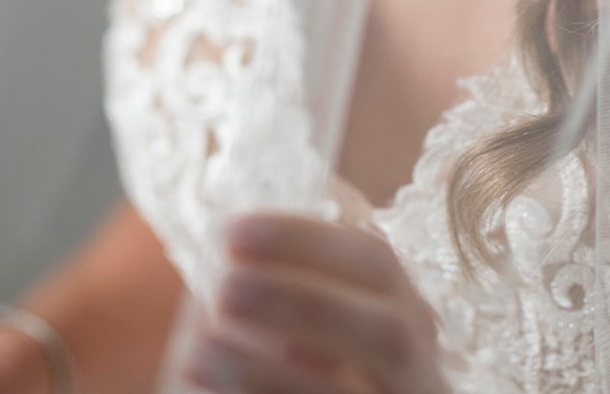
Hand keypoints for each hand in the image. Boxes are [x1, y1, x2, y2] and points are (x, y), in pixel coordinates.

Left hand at [187, 211, 450, 392]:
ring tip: (198, 352)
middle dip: (304, 302)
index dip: (306, 241)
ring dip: (267, 373)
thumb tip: (217, 234)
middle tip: (226, 287)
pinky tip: (205, 391)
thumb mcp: (294, 320)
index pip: (375, 262)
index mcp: (398, 312)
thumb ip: (271, 278)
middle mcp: (411, 369)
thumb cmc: (291, 368)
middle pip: (386, 333)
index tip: (232, 231)